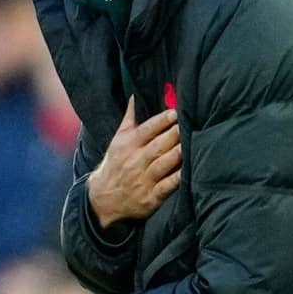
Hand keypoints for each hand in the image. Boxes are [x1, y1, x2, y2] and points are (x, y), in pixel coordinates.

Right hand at [87, 98, 181, 228]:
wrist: (103, 198)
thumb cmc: (115, 164)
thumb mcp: (118, 140)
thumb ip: (129, 118)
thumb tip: (135, 96)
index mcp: (128, 145)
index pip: (146, 130)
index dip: (161, 121)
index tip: (174, 113)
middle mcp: (135, 161)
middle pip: (157, 146)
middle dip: (173, 135)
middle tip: (187, 126)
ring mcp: (143, 180)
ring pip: (162, 164)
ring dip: (176, 155)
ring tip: (189, 145)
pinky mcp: (150, 197)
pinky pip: (166, 187)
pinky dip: (176, 180)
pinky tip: (187, 172)